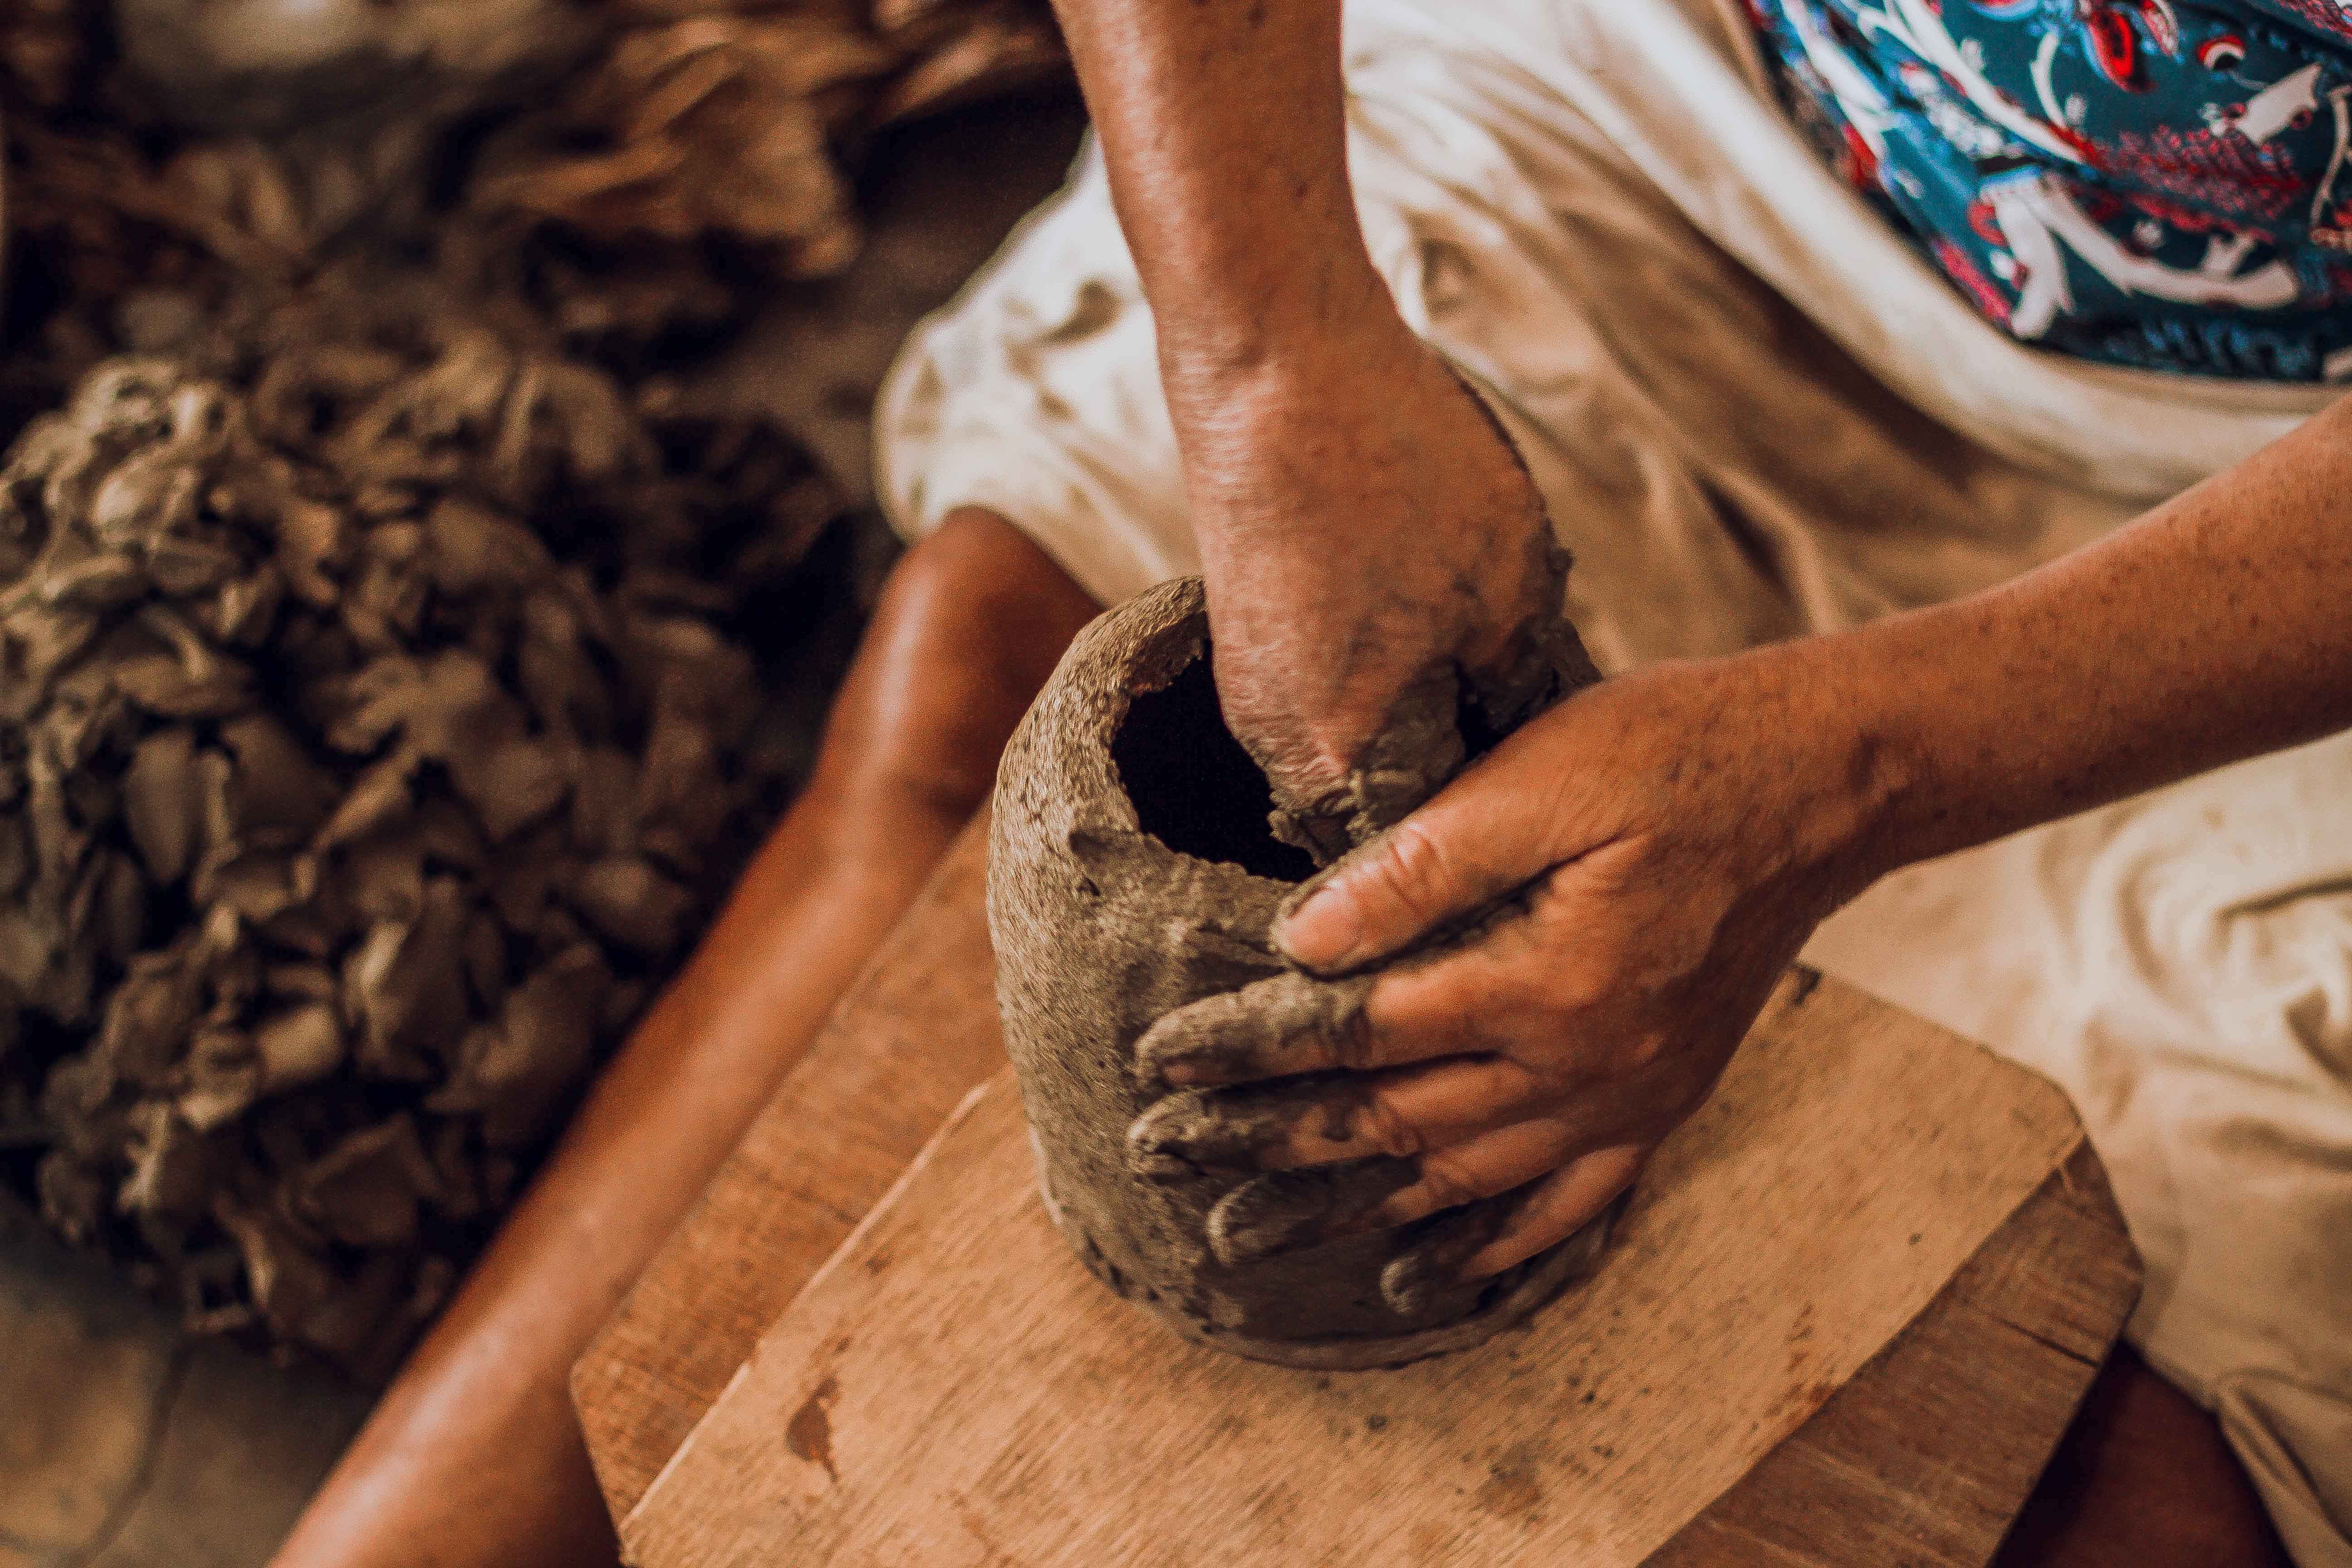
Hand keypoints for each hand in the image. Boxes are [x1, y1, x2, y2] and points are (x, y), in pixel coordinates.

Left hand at [1127, 644, 1895, 1286]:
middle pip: (1392, 1121)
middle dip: (1268, 1144)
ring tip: (1251, 1238)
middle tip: (1161, 1165)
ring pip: (1463, 1179)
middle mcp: (1585, 1065)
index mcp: (1545, 981)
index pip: (1356, 1031)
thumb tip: (1301, 937)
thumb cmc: (1682, 749)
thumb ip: (1420, 865)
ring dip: (1352, 1209)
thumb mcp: (1546, 774)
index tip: (1159, 1065)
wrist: (1831, 780)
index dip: (1249, 1050)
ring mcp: (1629, 1097)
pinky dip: (1493, 1249)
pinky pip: (1568, 1207)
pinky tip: (1429, 1279)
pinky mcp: (1663, 1100)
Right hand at [1164, 310, 1581, 855]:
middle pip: (1395, 803)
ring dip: (1433, 718)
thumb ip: (1519, 685)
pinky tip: (1433, 615)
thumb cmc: (1389, 462)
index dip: (1512, 837)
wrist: (1269, 351)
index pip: (1438, 848)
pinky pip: (1335, 689)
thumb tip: (1533, 739)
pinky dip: (1392, 671)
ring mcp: (1255, 692)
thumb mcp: (1506, 583)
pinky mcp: (1250, 636)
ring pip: (1366, 742)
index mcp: (1342, 760)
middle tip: (1551, 748)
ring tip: (1495, 666)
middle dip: (1472, 778)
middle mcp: (1278, 747)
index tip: (1569, 821)